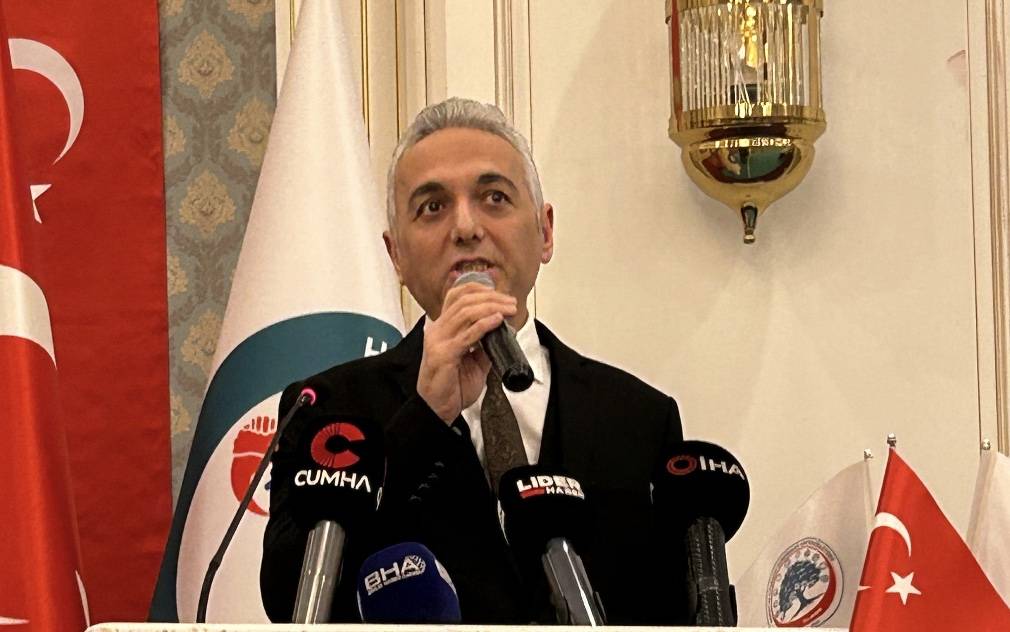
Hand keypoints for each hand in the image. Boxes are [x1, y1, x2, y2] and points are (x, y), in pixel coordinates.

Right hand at [417, 282, 517, 422]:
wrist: (437, 410)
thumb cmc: (452, 387)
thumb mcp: (474, 362)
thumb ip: (485, 345)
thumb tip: (504, 331)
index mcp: (442, 328)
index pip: (455, 296)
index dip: (478, 288)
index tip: (500, 293)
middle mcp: (437, 330)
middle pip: (463, 300)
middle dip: (491, 297)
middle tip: (511, 302)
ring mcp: (438, 341)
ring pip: (465, 312)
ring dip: (492, 307)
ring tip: (509, 310)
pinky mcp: (443, 354)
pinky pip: (467, 335)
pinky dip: (484, 325)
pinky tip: (497, 320)